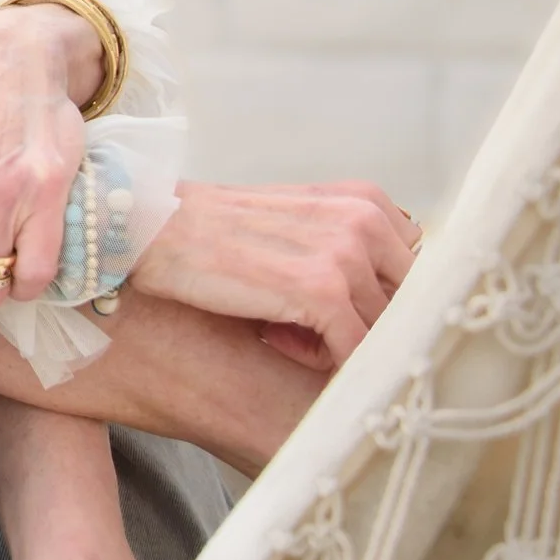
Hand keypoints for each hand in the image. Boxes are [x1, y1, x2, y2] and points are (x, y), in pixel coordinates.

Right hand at [130, 180, 421, 369]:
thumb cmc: (211, 231)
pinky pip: (355, 349)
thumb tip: (383, 307)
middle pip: (403, 305)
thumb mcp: (291, 223)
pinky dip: (323, 360)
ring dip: (336, 345)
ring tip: (280, 331)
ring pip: (379, 331)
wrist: (147, 225)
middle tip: (304, 328)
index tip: (332, 313)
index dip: (376, 302)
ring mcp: (345, 255)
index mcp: (363, 200)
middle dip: (362, 327)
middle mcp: (364, 220)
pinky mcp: (322, 291)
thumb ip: (342, 247)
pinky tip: (276, 339)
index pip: (412, 273)